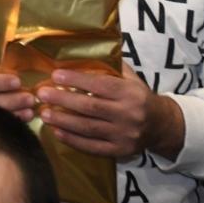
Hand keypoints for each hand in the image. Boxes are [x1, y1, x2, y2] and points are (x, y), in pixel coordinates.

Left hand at [36, 63, 184, 161]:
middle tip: (41, 94)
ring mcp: (125, 135)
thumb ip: (110, 67)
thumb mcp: (130, 78)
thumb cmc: (138, 96)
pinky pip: (93, 147)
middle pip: (91, 108)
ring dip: (63, 121)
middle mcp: (129, 114)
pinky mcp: (121, 151)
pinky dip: (73, 140)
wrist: (161, 125)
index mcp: (131, 93)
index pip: (101, 86)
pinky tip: (57, 132)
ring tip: (44, 114)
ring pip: (89, 128)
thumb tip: (80, 51)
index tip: (55, 75)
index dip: (77, 81)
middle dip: (63, 100)